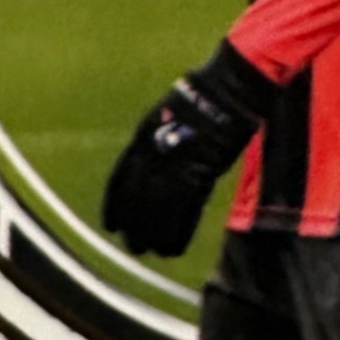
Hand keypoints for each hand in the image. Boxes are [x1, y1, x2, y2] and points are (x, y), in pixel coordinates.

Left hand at [102, 41, 276, 256]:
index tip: (111, 225)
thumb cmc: (202, 96)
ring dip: (154, 234)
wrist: (229, 88)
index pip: (121, 178)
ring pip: (160, 208)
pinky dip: (179, 231)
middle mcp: (156, 152)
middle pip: (138, 199)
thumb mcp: (167, 114)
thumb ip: (158, 142)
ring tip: (152, 252)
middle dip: (134, 226)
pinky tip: (174, 247)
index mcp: (144, 136)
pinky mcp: (204, 171)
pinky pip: (187, 209)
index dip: (114, 205)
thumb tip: (150, 167)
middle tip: (133, 246)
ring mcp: (180, 162)